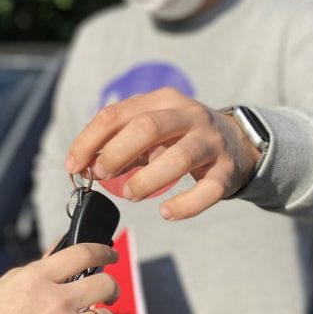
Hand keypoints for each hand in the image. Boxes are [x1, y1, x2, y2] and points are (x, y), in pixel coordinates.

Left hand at [65, 87, 260, 219]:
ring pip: (179, 158)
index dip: (90, 140)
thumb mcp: (151, 130)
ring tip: (131, 194)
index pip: (117, 114)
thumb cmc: (180, 137)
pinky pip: (208, 190)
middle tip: (102, 175)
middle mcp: (189, 115)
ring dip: (147, 180)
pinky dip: (185, 205)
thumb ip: (120, 143)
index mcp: (162, 100)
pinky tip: (166, 213)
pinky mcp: (227, 170)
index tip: (74, 165)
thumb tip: (85, 165)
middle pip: (148, 128)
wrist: (238, 142)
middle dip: (117, 154)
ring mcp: (210, 142)